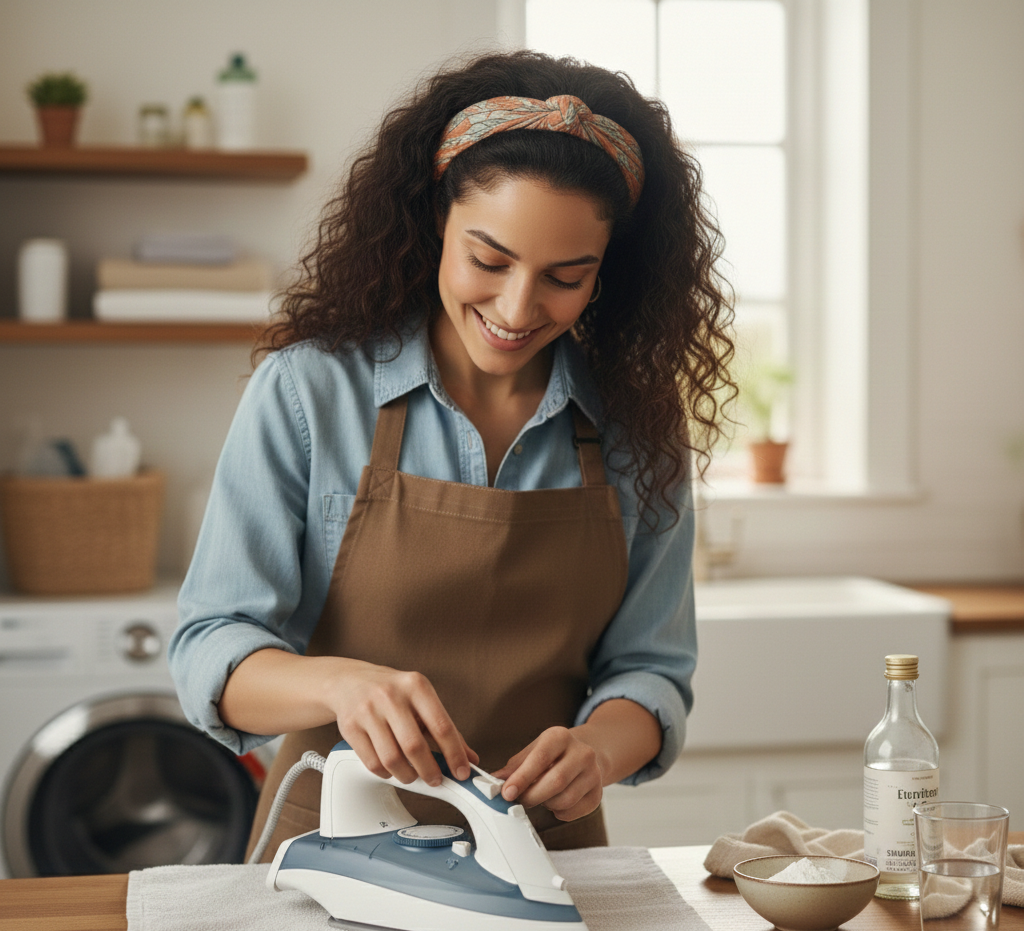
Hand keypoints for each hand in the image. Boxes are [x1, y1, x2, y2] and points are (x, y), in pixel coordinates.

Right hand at [329, 659, 477, 787]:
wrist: (349, 680)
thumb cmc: (392, 691)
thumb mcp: (421, 699)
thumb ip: (444, 727)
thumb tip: (469, 758)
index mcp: (416, 685)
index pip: (441, 725)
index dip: (454, 754)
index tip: (461, 772)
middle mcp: (391, 695)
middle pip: (414, 746)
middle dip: (429, 771)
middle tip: (436, 780)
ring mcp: (368, 711)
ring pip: (392, 759)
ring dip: (407, 776)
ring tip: (413, 775)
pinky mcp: (350, 727)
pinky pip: (372, 763)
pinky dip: (386, 774)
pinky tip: (392, 769)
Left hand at [491, 726, 603, 821]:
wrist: (585, 755)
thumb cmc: (553, 754)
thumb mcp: (533, 751)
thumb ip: (514, 767)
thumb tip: (493, 781)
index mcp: (560, 736)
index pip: (540, 758)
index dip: (522, 778)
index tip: (507, 793)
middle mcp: (582, 752)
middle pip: (555, 781)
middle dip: (532, 796)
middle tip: (519, 801)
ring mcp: (593, 773)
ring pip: (564, 800)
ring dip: (546, 804)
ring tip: (541, 796)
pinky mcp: (598, 794)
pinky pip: (573, 812)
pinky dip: (558, 813)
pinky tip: (556, 801)